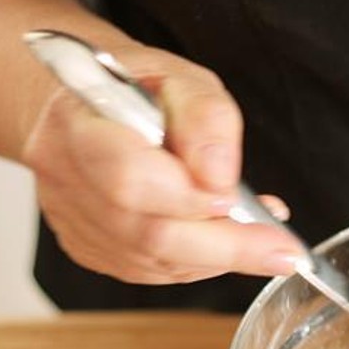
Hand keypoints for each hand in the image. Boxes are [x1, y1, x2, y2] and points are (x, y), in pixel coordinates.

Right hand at [21, 43, 302, 283]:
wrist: (79, 102)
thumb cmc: (133, 86)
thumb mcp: (181, 77)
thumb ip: (206, 118)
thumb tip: (219, 176)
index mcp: (80, 124)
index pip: (130, 179)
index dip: (188, 198)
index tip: (236, 199)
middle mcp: (67, 179)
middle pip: (148, 234)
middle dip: (225, 247)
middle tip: (281, 251)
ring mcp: (73, 219)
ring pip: (152, 262)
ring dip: (216, 258)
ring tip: (262, 241)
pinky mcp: (87, 246)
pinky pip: (147, 271)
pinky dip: (194, 263)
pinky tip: (221, 241)